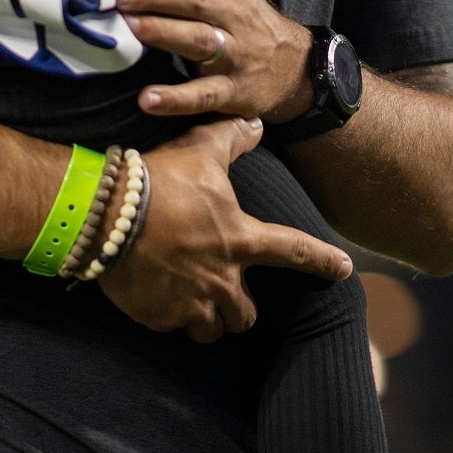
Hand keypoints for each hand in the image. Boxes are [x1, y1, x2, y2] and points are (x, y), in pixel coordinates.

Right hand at [98, 117, 350, 342]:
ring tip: (196, 299)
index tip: (345, 271)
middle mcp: (222, 279)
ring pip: (214, 328)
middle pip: (247, 314)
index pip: (294, 251)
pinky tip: (160, 296)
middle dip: (241, 305)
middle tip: (226, 286)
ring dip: (210, 317)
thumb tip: (256, 124)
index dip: (323, 260)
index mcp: (240, 239)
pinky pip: (175, 325)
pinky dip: (172, 315)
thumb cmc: (161, 181)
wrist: (107, 214)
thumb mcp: (201, 150)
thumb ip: (232, 139)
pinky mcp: (159, 317)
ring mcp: (191, 303)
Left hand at [114, 0, 314, 121]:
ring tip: (131, 28)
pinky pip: (203, 96)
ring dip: (164, 33)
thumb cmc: (244, 22)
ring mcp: (236, 55)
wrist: (294, 67)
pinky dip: (176, 98)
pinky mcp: (234, 92)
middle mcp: (234, 16)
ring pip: (199, 40)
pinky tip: (147, 99)